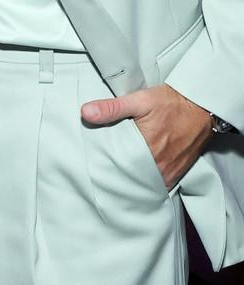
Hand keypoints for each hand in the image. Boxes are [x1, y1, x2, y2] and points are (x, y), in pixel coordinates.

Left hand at [81, 83, 212, 187]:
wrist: (199, 106)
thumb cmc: (170, 103)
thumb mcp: (139, 100)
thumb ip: (112, 108)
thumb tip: (86, 113)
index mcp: (146, 150)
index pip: (118, 168)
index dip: (105, 168)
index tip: (94, 167)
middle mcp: (159, 166)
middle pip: (131, 178)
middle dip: (117, 176)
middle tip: (102, 173)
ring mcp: (169, 172)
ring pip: (144, 183)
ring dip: (132, 180)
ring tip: (117, 174)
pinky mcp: (177, 173)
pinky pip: (159, 184)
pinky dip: (147, 181)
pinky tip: (137, 175)